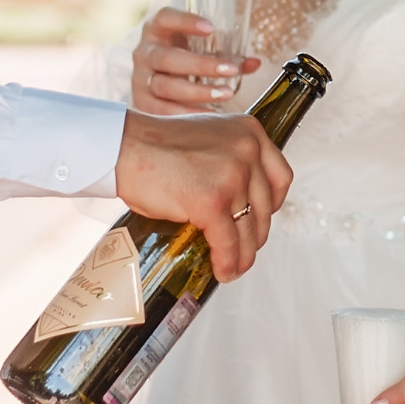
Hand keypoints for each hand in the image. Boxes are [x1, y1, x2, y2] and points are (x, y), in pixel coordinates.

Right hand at [114, 108, 292, 279]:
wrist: (123, 147)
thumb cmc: (155, 145)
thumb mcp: (208, 137)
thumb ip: (230, 157)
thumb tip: (241, 197)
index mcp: (249, 131)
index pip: (281, 176)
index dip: (273, 204)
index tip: (261, 218)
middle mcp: (247, 150)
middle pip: (266, 206)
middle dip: (256, 233)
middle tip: (244, 248)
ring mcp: (232, 176)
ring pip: (249, 229)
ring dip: (243, 255)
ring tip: (234, 268)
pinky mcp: (212, 202)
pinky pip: (228, 242)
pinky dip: (227, 262)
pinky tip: (222, 271)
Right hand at [131, 8, 261, 114]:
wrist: (151, 83)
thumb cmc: (181, 61)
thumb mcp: (200, 51)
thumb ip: (225, 56)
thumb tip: (254, 63)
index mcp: (157, 30)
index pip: (165, 18)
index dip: (185, 21)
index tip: (210, 28)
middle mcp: (144, 53)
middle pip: (168, 58)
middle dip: (201, 65)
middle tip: (230, 71)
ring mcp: (140, 79)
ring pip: (165, 86)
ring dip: (198, 92)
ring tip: (226, 94)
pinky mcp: (141, 103)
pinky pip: (161, 111)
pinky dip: (186, 114)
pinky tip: (210, 115)